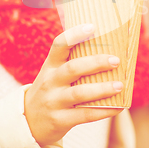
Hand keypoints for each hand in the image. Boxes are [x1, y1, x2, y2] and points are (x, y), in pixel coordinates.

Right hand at [25, 24, 123, 146]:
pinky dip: (103, 111)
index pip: (59, 45)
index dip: (74, 34)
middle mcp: (50, 81)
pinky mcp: (60, 120)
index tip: (92, 27)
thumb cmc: (51, 90)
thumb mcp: (54, 73)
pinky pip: (84, 115)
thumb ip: (73, 62)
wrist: (29, 121)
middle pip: (73, 68)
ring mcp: (54, 101)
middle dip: (96, 63)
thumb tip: (110, 49)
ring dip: (102, 89)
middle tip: (116, 60)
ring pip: (79, 93)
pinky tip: (118, 107)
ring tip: (119, 85)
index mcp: (51, 66)